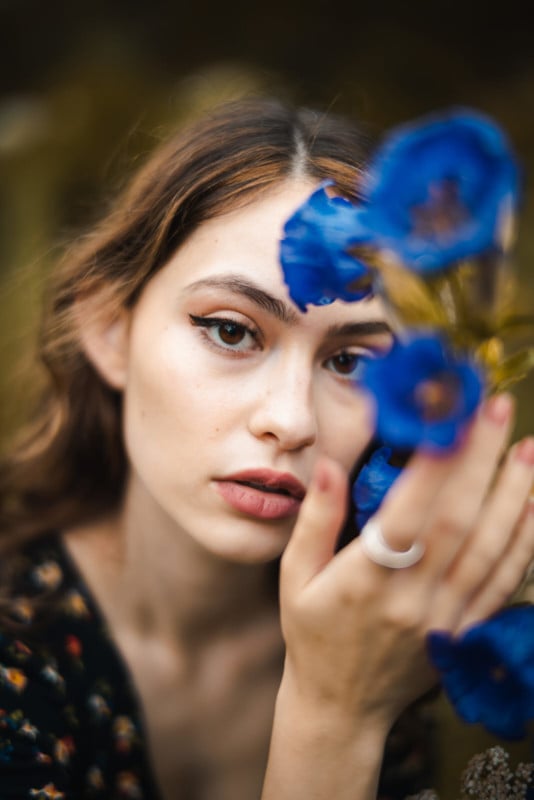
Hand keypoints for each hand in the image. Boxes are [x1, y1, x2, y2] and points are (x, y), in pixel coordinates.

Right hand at [279, 393, 533, 730]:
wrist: (341, 707)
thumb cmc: (313, 635)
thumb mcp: (296, 577)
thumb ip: (315, 519)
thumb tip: (329, 463)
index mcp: (364, 580)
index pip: (407, 513)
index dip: (432, 463)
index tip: (448, 415)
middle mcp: (411, 599)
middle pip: (457, 521)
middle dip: (480, 460)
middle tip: (495, 409)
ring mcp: (444, 619)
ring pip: (489, 551)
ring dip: (514, 496)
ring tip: (528, 449)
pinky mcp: (464, 634)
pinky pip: (502, 586)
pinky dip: (523, 545)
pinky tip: (533, 507)